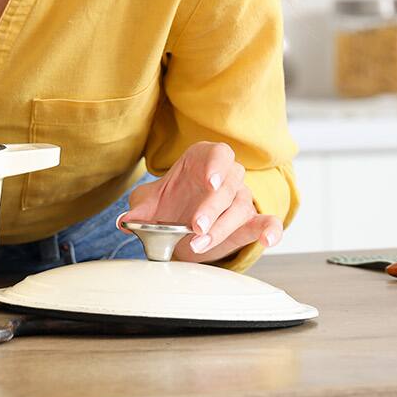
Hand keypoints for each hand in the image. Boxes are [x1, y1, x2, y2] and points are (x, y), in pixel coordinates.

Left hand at [117, 142, 281, 262]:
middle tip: (196, 225)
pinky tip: (268, 238)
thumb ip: (139, 210)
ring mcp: (240, 199)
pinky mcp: (250, 222)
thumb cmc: (171, 204)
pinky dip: (270, 229)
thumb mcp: (151, 205)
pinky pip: (267, 221)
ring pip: (240, 208)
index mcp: (203, 161)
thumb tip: (126, 221)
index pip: (217, 153)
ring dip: (222, 227)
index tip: (210, 181)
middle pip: (228, 185)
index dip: (216, 164)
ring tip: (199, 243)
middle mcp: (226, 177)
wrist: (182, 226)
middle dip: (212, 207)